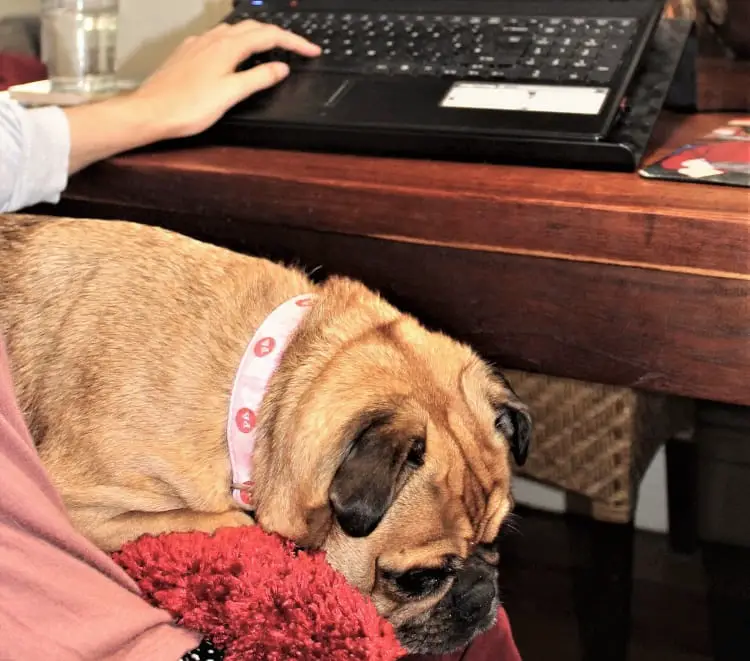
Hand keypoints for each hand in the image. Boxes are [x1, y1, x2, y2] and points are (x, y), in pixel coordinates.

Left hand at [126, 20, 320, 140]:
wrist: (149, 112)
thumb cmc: (187, 107)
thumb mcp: (231, 95)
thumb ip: (258, 78)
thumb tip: (280, 68)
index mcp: (227, 47)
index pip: (269, 36)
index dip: (294, 42)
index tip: (312, 51)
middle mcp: (212, 40)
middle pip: (253, 27)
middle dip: (279, 34)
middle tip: (297, 48)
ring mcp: (198, 44)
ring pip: (234, 30)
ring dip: (257, 34)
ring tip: (271, 46)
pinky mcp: (187, 53)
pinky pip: (218, 38)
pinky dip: (236, 40)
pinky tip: (235, 52)